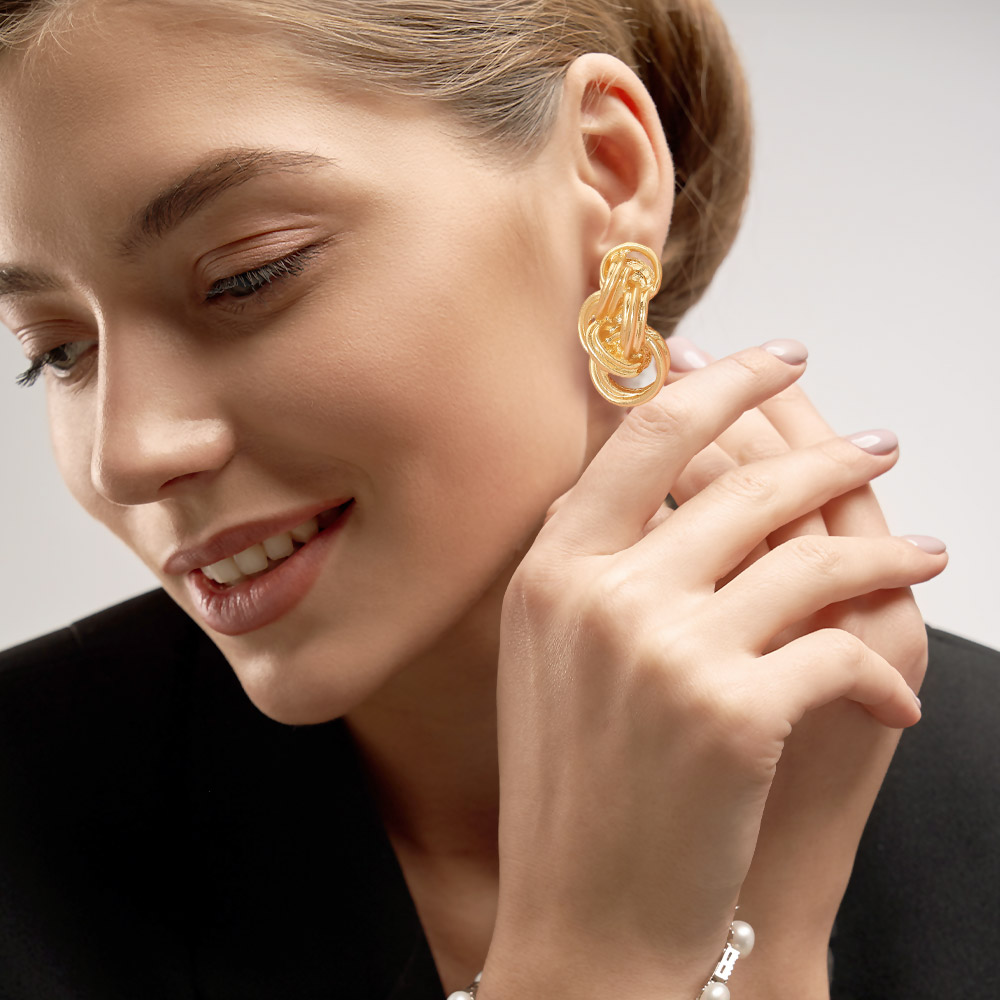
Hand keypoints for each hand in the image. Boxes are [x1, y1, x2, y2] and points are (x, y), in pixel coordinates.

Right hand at [480, 343, 943, 999]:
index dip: (724, 384)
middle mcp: (598, 593)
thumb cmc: (576, 787)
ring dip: (886, 551)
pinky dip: (882, 673)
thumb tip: (672, 474)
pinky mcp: (730, 713)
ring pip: (809, 555)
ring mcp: (662, 648)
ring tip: (924, 551)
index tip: (780, 358)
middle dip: (828, 450)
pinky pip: (840, 652)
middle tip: (878, 443)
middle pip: (740, 479)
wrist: (583, 921)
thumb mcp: (555, 656)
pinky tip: (895, 693)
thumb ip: (598, 561)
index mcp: (550, 569)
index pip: (647, 436)